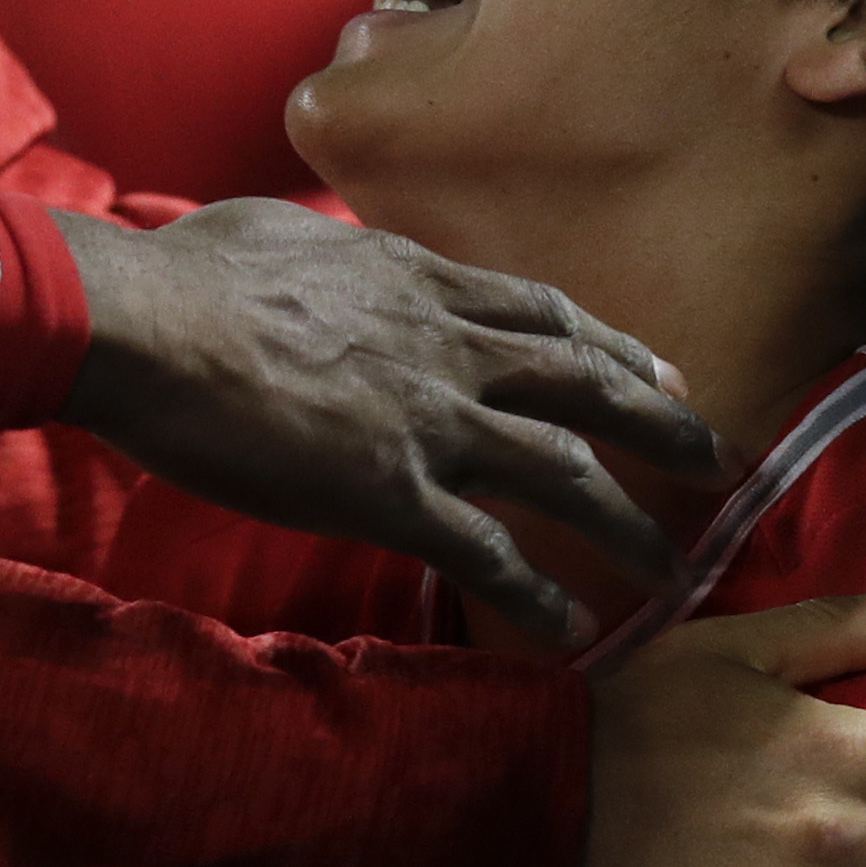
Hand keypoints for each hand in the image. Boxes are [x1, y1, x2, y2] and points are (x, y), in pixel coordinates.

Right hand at [53, 199, 736, 642]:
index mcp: (420, 284)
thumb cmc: (188, 275)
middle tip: (718, 459)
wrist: (147, 324)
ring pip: (565, 472)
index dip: (609, 347)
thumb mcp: (280, 234)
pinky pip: (490, 552)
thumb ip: (328, 253)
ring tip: (675, 570)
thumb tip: (327, 251)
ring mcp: (429, 421)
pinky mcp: (392, 492)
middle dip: (662, 425)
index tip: (657, 372)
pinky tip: (578, 632)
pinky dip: (542, 594)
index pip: (543, 314)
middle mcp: (448, 348)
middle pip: (587, 385)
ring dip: (629, 524)